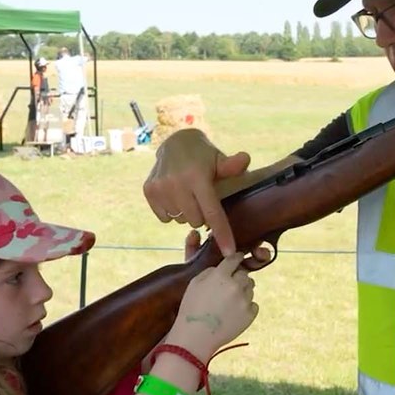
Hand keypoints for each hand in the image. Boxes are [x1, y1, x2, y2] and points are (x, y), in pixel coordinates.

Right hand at [143, 129, 250, 255]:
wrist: (175, 141)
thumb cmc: (203, 155)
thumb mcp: (219, 159)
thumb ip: (232, 166)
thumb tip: (245, 160)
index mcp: (197, 177)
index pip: (212, 213)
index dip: (222, 234)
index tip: (229, 252)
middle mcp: (176, 183)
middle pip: (196, 221)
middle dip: (202, 215)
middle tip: (202, 198)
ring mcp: (160, 188)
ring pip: (180, 220)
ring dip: (187, 213)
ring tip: (187, 194)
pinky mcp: (148, 191)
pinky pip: (165, 218)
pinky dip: (172, 212)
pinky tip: (175, 195)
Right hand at [169, 252, 258, 356]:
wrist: (196, 336)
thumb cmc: (191, 309)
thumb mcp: (194, 284)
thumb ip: (210, 271)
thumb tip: (222, 268)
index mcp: (220, 275)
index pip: (235, 259)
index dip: (237, 258)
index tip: (238, 258)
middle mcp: (235, 285)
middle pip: (245, 274)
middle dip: (239, 277)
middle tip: (230, 286)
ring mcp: (244, 300)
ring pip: (250, 289)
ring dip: (243, 291)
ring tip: (229, 302)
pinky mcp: (250, 315)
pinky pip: (253, 304)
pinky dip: (246, 306)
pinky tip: (234, 312)